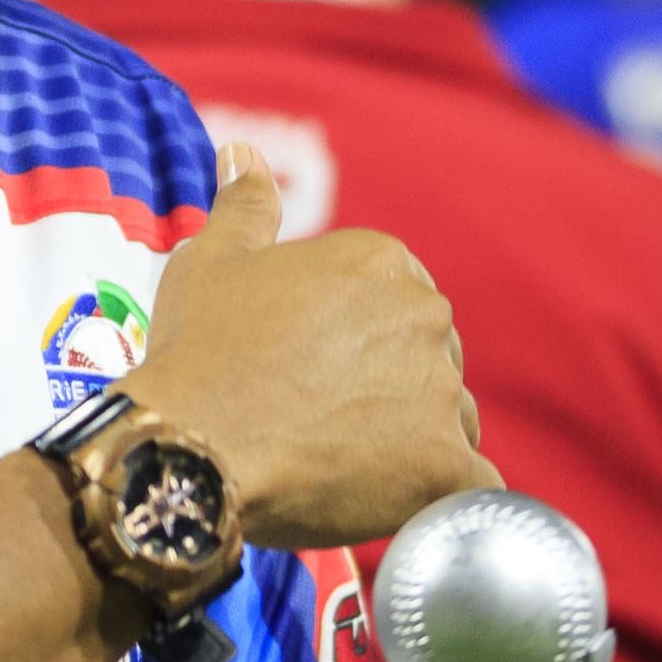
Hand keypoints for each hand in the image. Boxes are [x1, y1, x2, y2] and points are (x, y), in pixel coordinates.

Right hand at [125, 144, 496, 547]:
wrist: (189, 443)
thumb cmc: (198, 351)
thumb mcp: (212, 261)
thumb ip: (244, 206)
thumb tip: (243, 152)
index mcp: (382, 262)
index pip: (397, 307)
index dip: (354, 347)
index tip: (310, 374)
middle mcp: (426, 317)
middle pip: (429, 362)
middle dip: (390, 393)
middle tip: (318, 425)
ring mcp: (441, 394)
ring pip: (451, 422)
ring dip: (415, 446)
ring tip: (342, 470)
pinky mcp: (446, 468)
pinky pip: (472, 489)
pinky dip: (446, 502)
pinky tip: (403, 509)